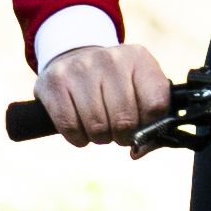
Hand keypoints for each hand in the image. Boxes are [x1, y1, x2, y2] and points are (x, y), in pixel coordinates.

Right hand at [39, 38, 174, 144]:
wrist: (74, 59)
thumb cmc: (114, 85)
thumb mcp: (139, 89)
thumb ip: (151, 122)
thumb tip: (137, 151)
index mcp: (138, 59)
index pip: (156, 105)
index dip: (149, 126)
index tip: (140, 125)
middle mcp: (110, 59)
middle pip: (125, 120)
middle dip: (122, 135)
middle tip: (116, 130)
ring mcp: (80, 67)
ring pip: (97, 126)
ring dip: (99, 137)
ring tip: (98, 126)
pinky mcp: (54, 81)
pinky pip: (70, 127)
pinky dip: (77, 137)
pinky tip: (80, 128)